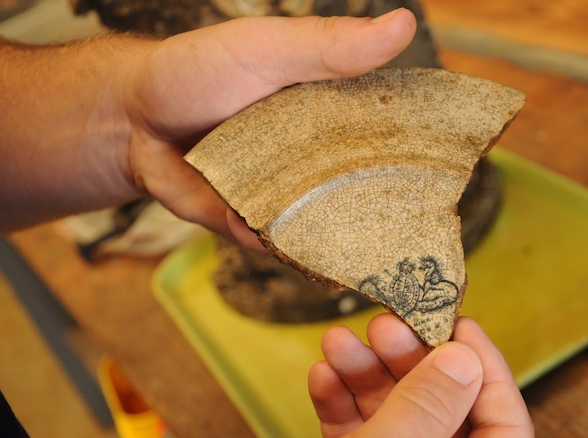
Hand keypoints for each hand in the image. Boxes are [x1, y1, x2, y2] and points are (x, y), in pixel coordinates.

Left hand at [0, 10, 414, 237]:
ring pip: (331, 226)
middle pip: (366, 190)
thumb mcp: (268, 48)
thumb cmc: (201, 70)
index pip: (389, 134)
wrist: (129, 119)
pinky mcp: (255, 226)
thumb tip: (403, 24)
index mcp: (331, 114)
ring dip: (352, 241)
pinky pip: (284, 246)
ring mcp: (286, 196)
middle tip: (432, 236)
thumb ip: (330, 47)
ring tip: (385, 262)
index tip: (458, 170)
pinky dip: (296, 253)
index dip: (423, 151)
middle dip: (395, 211)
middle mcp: (316, 160)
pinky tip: (314, 260)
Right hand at [230, 314, 534, 437]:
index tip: (458, 322)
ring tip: (339, 342)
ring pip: (400, 419)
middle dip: (411, 366)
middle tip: (385, 325)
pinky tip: (323, 376)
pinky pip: (362, 436)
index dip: (485, 370)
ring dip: (368, 376)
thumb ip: (426, 410)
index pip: (506, 432)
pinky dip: (342, 403)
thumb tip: (468, 358)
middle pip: (448, 417)